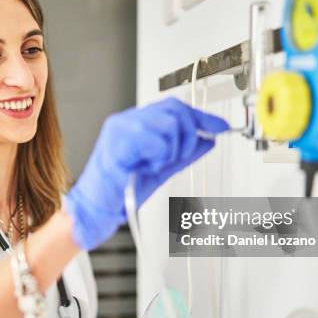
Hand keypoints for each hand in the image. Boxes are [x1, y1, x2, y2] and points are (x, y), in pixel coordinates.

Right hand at [64, 97, 228, 249]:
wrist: (96, 210)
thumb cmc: (122, 191)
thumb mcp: (162, 168)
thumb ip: (184, 153)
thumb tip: (208, 140)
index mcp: (136, 122)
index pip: (175, 107)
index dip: (201, 117)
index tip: (220, 127)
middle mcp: (127, 120)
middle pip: (175, 110)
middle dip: (188, 136)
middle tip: (179, 157)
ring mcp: (120, 128)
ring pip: (168, 123)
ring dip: (171, 150)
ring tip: (156, 165)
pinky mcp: (117, 142)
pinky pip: (155, 141)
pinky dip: (158, 157)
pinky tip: (146, 167)